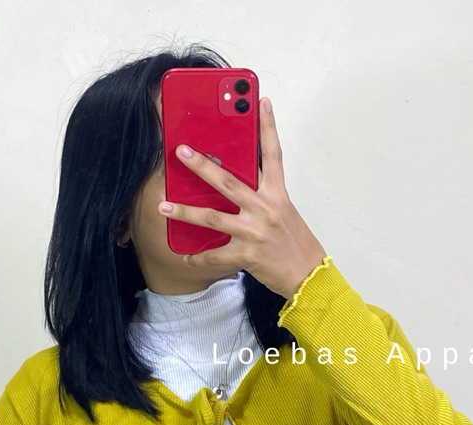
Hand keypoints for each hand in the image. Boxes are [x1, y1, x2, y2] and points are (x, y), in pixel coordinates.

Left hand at [158, 96, 327, 300]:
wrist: (309, 276)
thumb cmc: (295, 244)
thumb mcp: (284, 213)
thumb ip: (263, 197)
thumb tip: (235, 188)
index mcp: (277, 195)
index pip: (273, 154)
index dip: (268, 127)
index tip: (260, 102)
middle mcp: (265, 208)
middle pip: (229, 181)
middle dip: (203, 165)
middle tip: (181, 151)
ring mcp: (255, 231)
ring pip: (213, 218)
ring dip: (185, 212)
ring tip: (163, 206)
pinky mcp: (248, 254)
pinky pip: (215, 255)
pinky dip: (198, 258)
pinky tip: (185, 257)